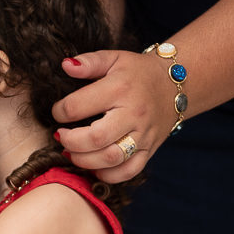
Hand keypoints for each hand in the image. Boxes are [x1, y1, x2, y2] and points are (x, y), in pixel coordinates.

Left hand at [51, 50, 172, 183]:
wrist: (175, 84)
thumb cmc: (137, 72)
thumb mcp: (114, 58)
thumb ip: (89, 62)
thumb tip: (66, 66)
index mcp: (120, 88)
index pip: (79, 106)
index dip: (60, 112)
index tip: (58, 112)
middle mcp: (134, 114)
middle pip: (96, 138)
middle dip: (70, 141)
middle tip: (61, 136)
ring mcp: (143, 135)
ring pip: (111, 158)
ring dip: (84, 161)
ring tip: (72, 153)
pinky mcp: (149, 150)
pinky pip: (128, 171)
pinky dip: (107, 175)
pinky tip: (94, 167)